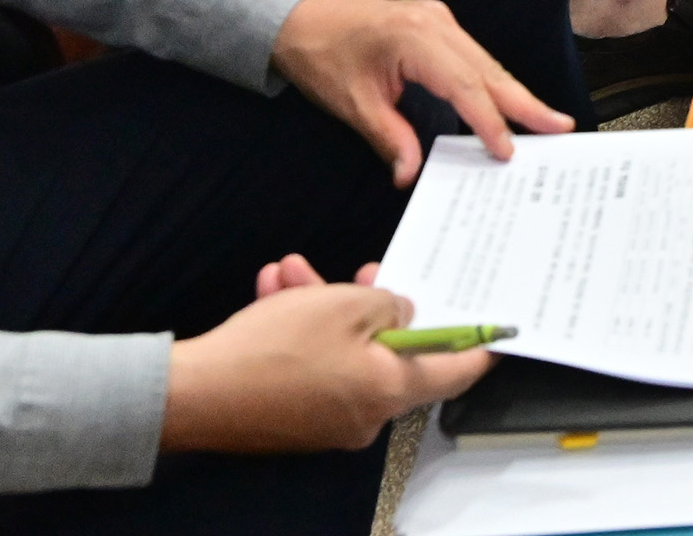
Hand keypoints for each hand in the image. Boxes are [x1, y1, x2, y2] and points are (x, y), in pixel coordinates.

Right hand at [161, 257, 490, 452]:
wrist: (193, 394)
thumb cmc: (274, 350)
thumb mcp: (343, 305)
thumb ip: (387, 304)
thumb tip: (402, 313)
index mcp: (391, 391)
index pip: (457, 370)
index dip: (479, 343)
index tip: (499, 327)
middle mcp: (366, 414)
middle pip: (391, 351)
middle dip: (373, 303)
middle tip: (365, 272)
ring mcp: (328, 419)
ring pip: (343, 349)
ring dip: (324, 305)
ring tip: (295, 271)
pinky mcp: (292, 416)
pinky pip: (311, 364)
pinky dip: (297, 327)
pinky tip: (275, 289)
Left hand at [268, 0, 570, 185]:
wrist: (300, 20)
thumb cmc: (321, 57)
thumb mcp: (351, 103)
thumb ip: (388, 136)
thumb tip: (409, 175)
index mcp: (415, 37)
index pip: (464, 85)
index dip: (489, 119)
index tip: (508, 150)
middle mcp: (435, 23)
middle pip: (488, 69)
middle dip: (525, 102)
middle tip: (561, 127)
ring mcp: (439, 20)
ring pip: (485, 62)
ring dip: (514, 94)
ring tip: (547, 120)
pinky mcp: (437, 25)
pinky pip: (473, 58)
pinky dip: (492, 83)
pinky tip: (509, 103)